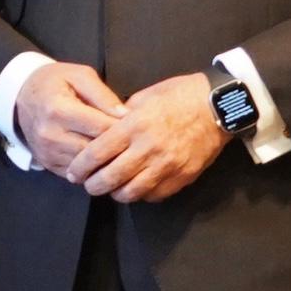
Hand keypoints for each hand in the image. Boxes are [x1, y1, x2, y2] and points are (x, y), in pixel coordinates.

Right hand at [11, 61, 123, 179]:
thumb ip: (103, 95)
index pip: (101, 128)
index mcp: (59, 110)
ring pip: (88, 166)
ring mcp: (47, 152)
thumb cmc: (55, 82)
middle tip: (134, 143)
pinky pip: (77, 173)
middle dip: (118, 148)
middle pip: (96, 151)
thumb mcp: (80, 76)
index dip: (124, 129)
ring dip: (106, 162)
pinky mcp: (47, 163)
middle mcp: (50, 135)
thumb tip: (126, 116)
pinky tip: (103, 159)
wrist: (21, 95)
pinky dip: (92, 168)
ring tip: (121, 152)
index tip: (137, 127)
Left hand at [75, 73, 228, 203]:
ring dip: (116, 193)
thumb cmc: (178, 95)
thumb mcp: (143, 98)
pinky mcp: (183, 176)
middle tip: (87, 184)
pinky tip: (135, 187)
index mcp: (134, 126)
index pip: (97, 153)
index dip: (80, 166)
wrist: (218, 106)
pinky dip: (141, 195)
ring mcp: (167, 166)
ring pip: (132, 192)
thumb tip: (102, 130)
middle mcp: (148, 149)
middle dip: (93, 185)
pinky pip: (155, 195)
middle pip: (110, 178)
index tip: (72, 172)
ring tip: (110, 189)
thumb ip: (120, 117)